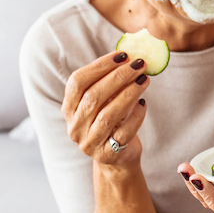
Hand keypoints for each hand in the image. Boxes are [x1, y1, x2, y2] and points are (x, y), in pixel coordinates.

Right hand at [62, 51, 150, 166]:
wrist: (117, 157)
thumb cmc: (112, 121)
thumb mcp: (105, 101)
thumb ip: (109, 82)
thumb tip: (130, 56)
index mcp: (69, 108)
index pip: (77, 82)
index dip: (99, 66)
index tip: (122, 55)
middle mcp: (74, 126)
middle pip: (93, 97)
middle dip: (118, 77)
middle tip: (138, 64)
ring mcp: (89, 142)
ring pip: (107, 115)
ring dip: (129, 93)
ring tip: (144, 79)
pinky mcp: (107, 154)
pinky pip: (124, 132)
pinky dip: (136, 116)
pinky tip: (144, 103)